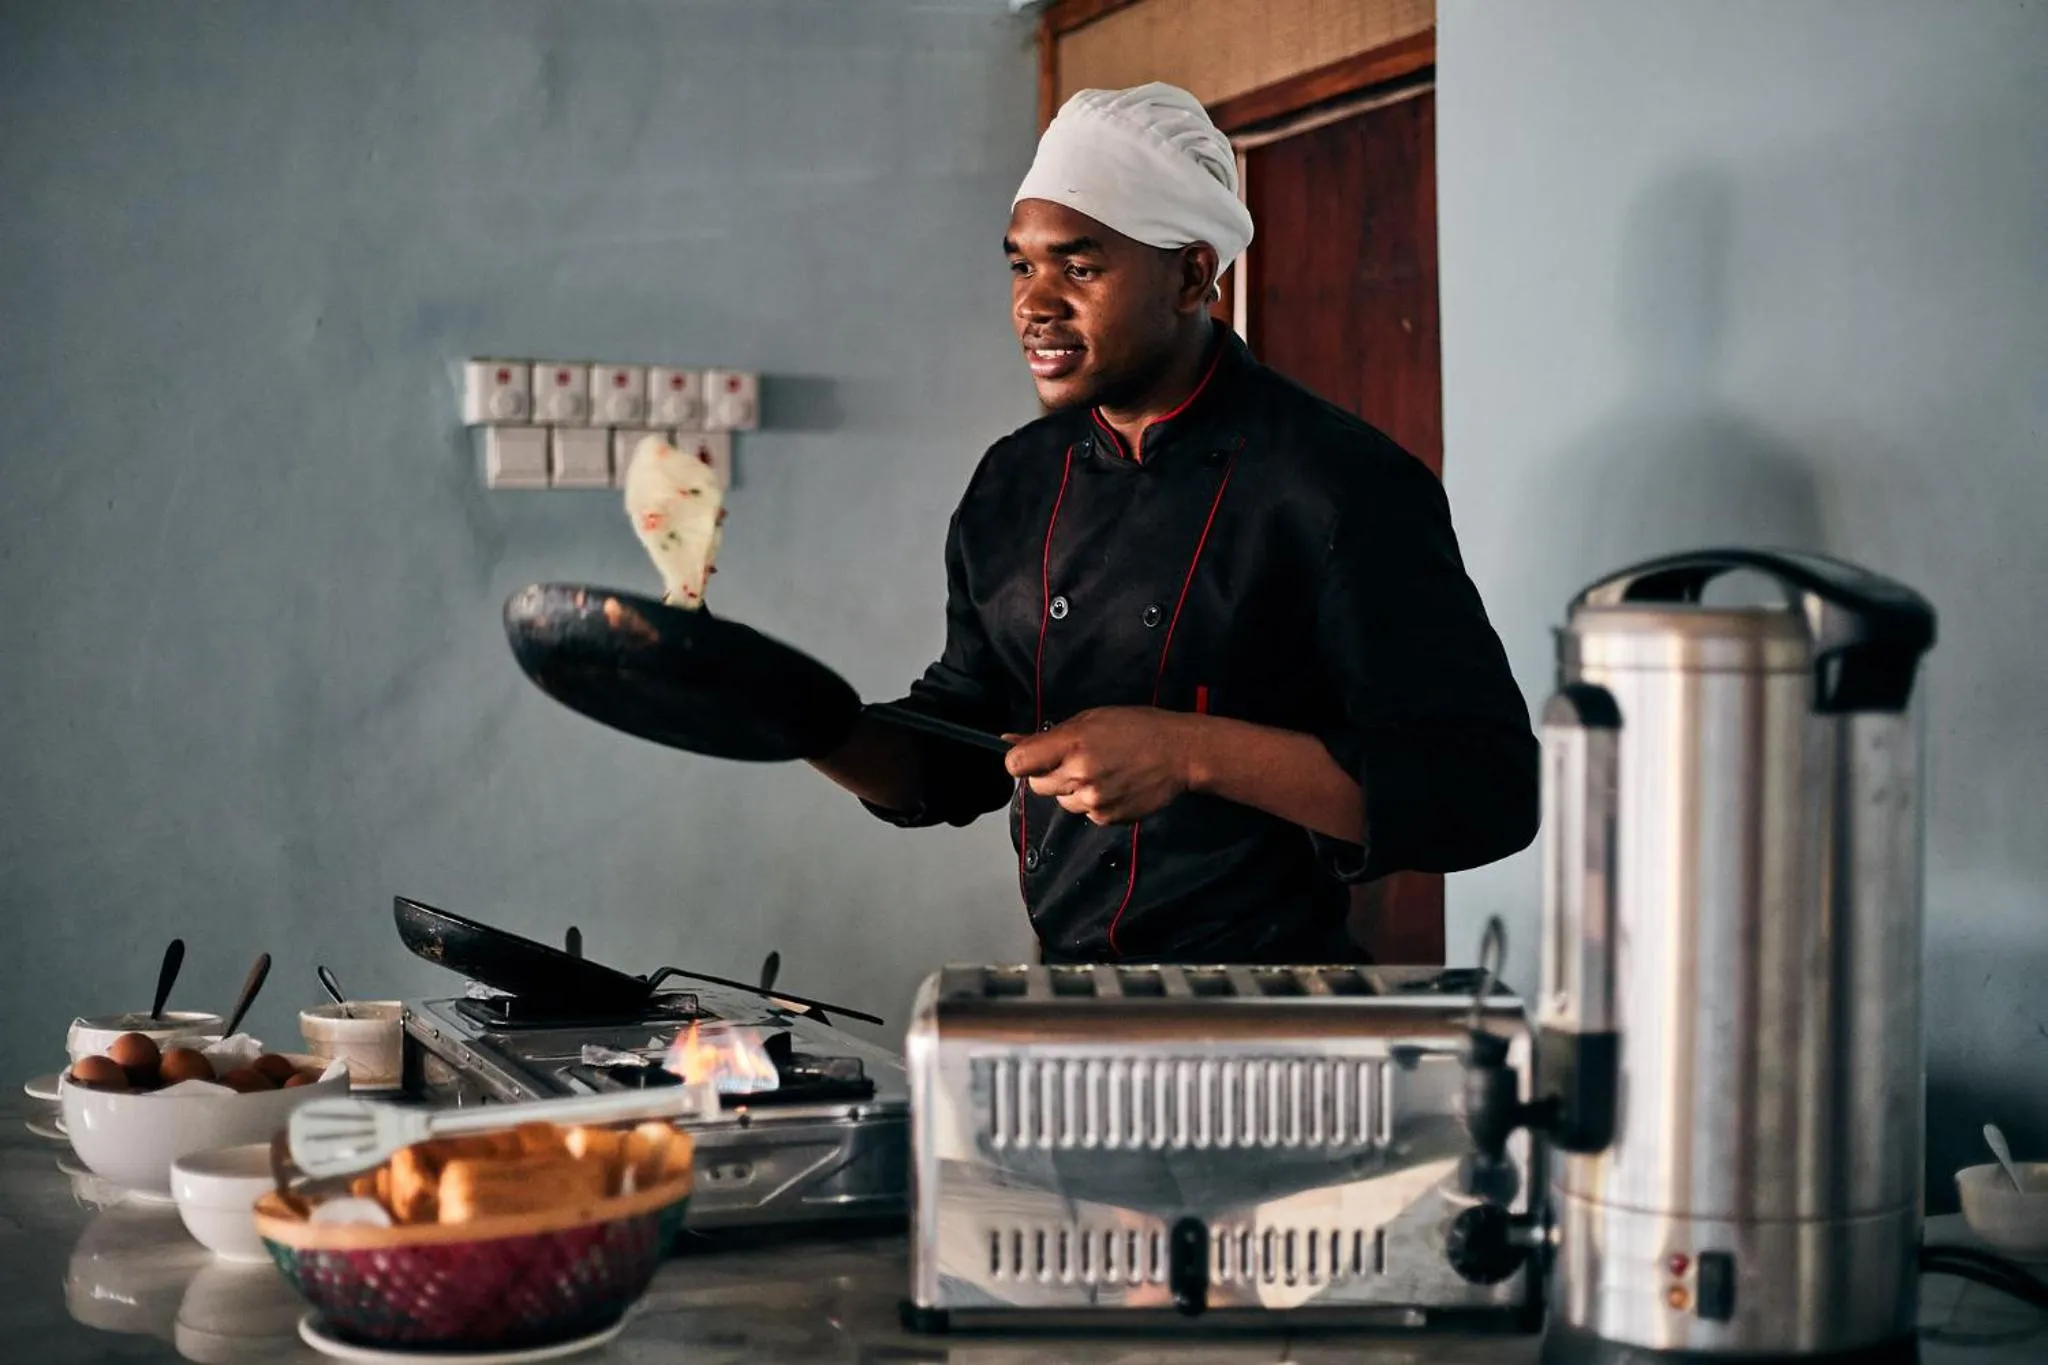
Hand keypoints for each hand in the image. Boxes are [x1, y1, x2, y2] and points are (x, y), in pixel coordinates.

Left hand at [1003, 707, 1198, 825]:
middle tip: (1074, 760)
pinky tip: (1114, 785)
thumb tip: (1008, 740)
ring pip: (1061, 801)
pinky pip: (1084, 812)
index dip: (1020, 760)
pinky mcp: (1107, 818)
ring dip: (1071, 789)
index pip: (1017, 764)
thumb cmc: (1136, 727)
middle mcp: (1079, 775)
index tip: (1031, 756)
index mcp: (1072, 744)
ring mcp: (1093, 800)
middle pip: (1036, 785)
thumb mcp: (1090, 718)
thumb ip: (1048, 734)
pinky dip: (1092, 801)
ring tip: (1100, 772)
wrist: (1180, 753)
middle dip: (1047, 773)